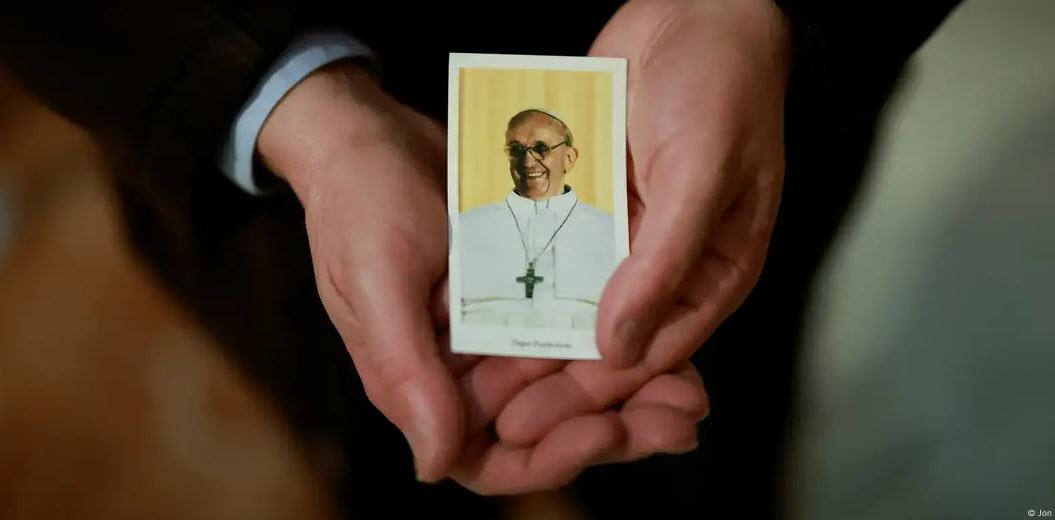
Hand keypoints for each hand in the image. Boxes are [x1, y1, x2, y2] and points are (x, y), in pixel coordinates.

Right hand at [256, 63, 690, 490]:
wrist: (370, 131)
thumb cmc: (358, 204)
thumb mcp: (377, 285)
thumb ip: (404, 374)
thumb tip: (435, 465)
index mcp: (425, 385)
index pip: (494, 457)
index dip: (551, 458)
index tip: (605, 431)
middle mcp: (467, 371)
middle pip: (550, 429)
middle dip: (616, 431)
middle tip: (679, 418)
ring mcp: (500, 332)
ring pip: (575, 386)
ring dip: (633, 394)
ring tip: (691, 391)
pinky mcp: (527, 292)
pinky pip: (581, 330)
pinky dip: (624, 338)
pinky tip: (672, 336)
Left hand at [467, 0, 789, 470]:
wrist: (694, 6)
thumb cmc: (720, 85)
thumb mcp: (701, 176)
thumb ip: (663, 264)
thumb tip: (621, 349)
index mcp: (714, 272)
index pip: (651, 351)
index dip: (593, 391)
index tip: (536, 420)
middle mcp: (669, 264)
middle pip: (607, 338)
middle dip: (551, 376)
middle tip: (492, 408)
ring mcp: (628, 232)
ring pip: (575, 300)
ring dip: (531, 333)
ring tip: (476, 369)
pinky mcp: (595, 200)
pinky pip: (558, 249)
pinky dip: (525, 274)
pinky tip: (481, 303)